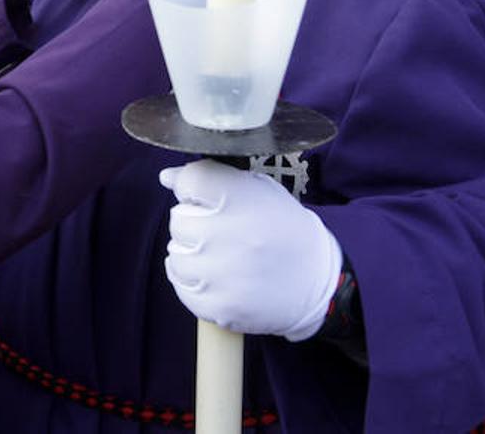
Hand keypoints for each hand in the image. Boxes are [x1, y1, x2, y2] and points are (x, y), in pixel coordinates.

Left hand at [160, 160, 341, 341]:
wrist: (317, 282)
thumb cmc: (283, 230)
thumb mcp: (260, 191)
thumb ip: (212, 178)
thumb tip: (167, 177)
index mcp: (243, 198)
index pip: (192, 180)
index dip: (191, 188)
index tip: (203, 197)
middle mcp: (231, 234)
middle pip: (178, 219)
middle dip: (193, 222)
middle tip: (218, 231)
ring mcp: (224, 274)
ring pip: (175, 254)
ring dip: (190, 254)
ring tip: (218, 256)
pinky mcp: (221, 306)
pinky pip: (181, 288)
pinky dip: (191, 282)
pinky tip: (213, 277)